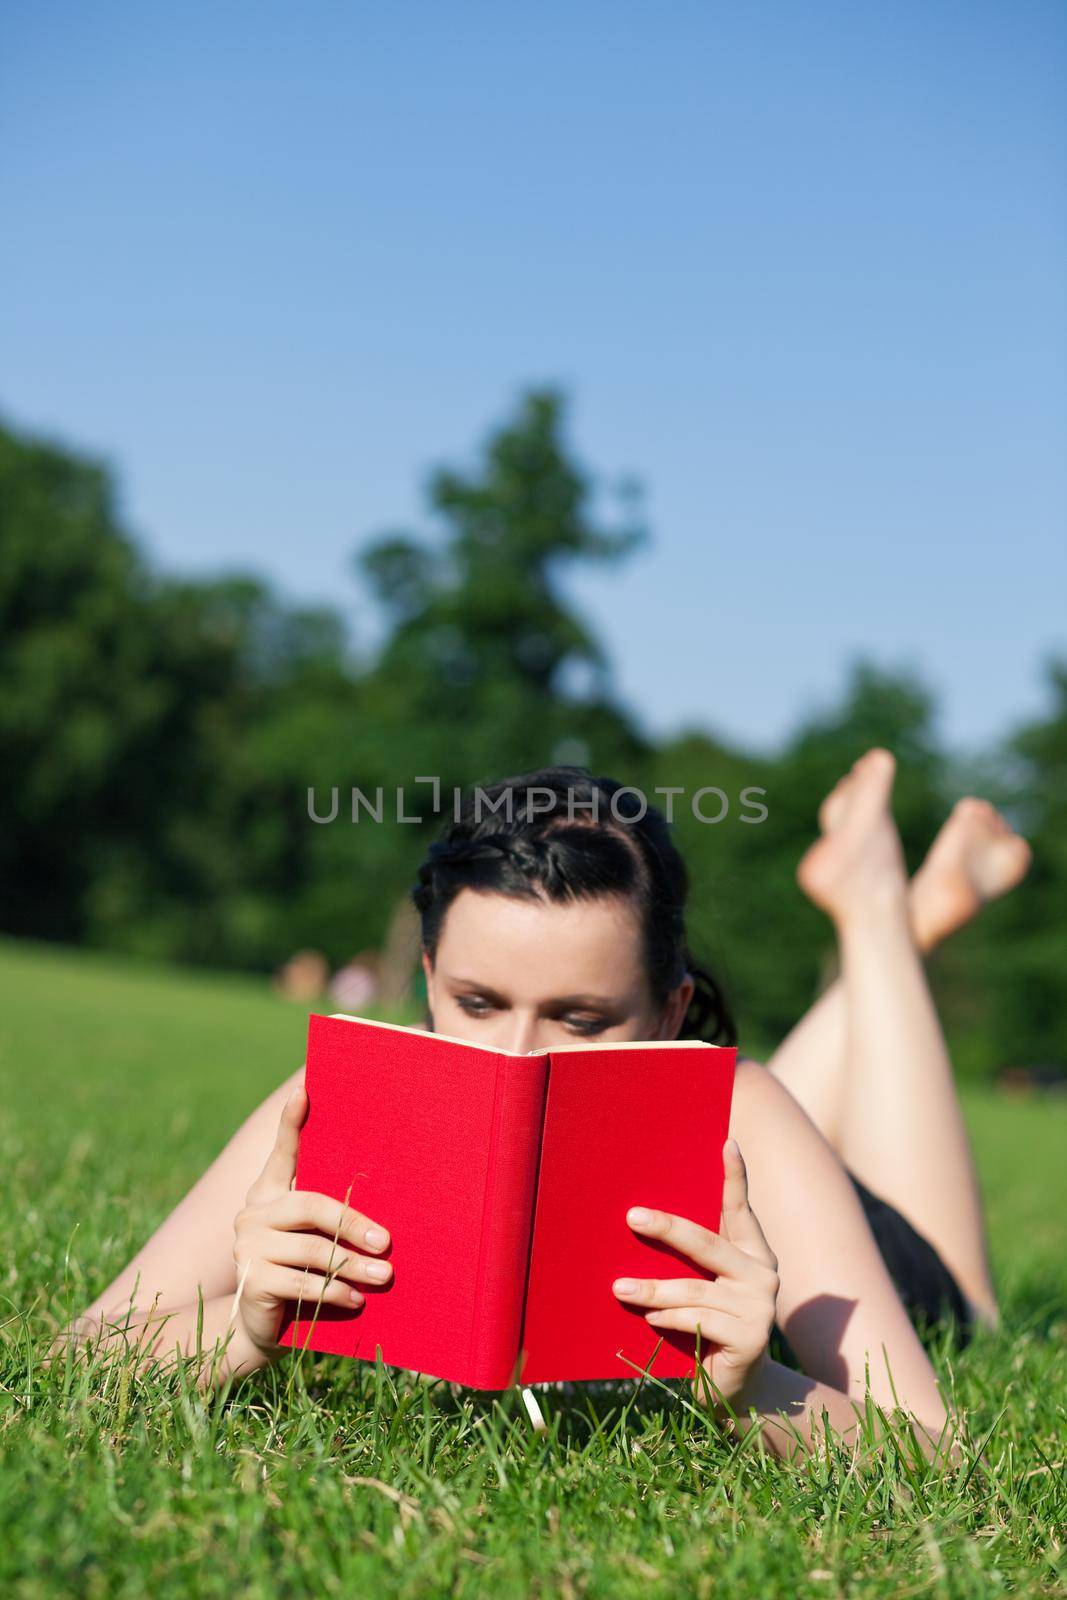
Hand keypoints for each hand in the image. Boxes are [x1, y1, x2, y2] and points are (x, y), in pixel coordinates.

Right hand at [230, 1083, 393, 1359]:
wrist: (262, 1329)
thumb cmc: (300, 1274)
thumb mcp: (313, 1239)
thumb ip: (331, 1215)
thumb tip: (383, 1192)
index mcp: (269, 1193)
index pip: (282, 1150)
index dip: (291, 1121)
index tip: (305, 1088)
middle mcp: (253, 1213)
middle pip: (311, 1205)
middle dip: (354, 1222)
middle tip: (387, 1241)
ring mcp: (247, 1246)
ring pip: (314, 1249)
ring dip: (354, 1265)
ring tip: (385, 1276)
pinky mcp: (251, 1280)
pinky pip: (304, 1283)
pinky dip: (336, 1292)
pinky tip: (358, 1300)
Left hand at [611, 1137, 778, 1410]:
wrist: (734, 1390)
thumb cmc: (708, 1326)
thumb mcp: (704, 1286)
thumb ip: (692, 1260)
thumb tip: (640, 1222)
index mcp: (753, 1253)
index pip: (742, 1209)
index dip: (736, 1176)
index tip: (728, 1142)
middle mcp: (763, 1274)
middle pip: (708, 1243)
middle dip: (667, 1228)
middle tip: (632, 1217)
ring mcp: (760, 1308)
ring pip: (695, 1288)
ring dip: (652, 1289)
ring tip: (620, 1289)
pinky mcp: (750, 1339)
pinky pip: (699, 1320)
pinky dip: (670, 1318)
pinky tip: (651, 1319)